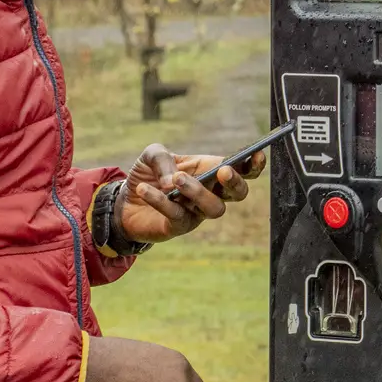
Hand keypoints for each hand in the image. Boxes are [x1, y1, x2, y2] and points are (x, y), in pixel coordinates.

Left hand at [117, 142, 255, 244]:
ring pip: (214, 208)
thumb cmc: (148, 175)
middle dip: (236, 183)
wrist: (125, 200)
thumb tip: (173, 180)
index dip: (253, 164)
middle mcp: (210, 193)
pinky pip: (178, 215)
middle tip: (223, 172)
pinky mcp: (179, 227)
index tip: (256, 154)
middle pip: (238, 193)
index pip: (241, 169)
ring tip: (176, 179)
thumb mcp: (152, 155)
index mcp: (210, 171)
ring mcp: (197, 212)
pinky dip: (161, 201)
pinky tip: (144, 189)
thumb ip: (163, 158)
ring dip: (198, 192)